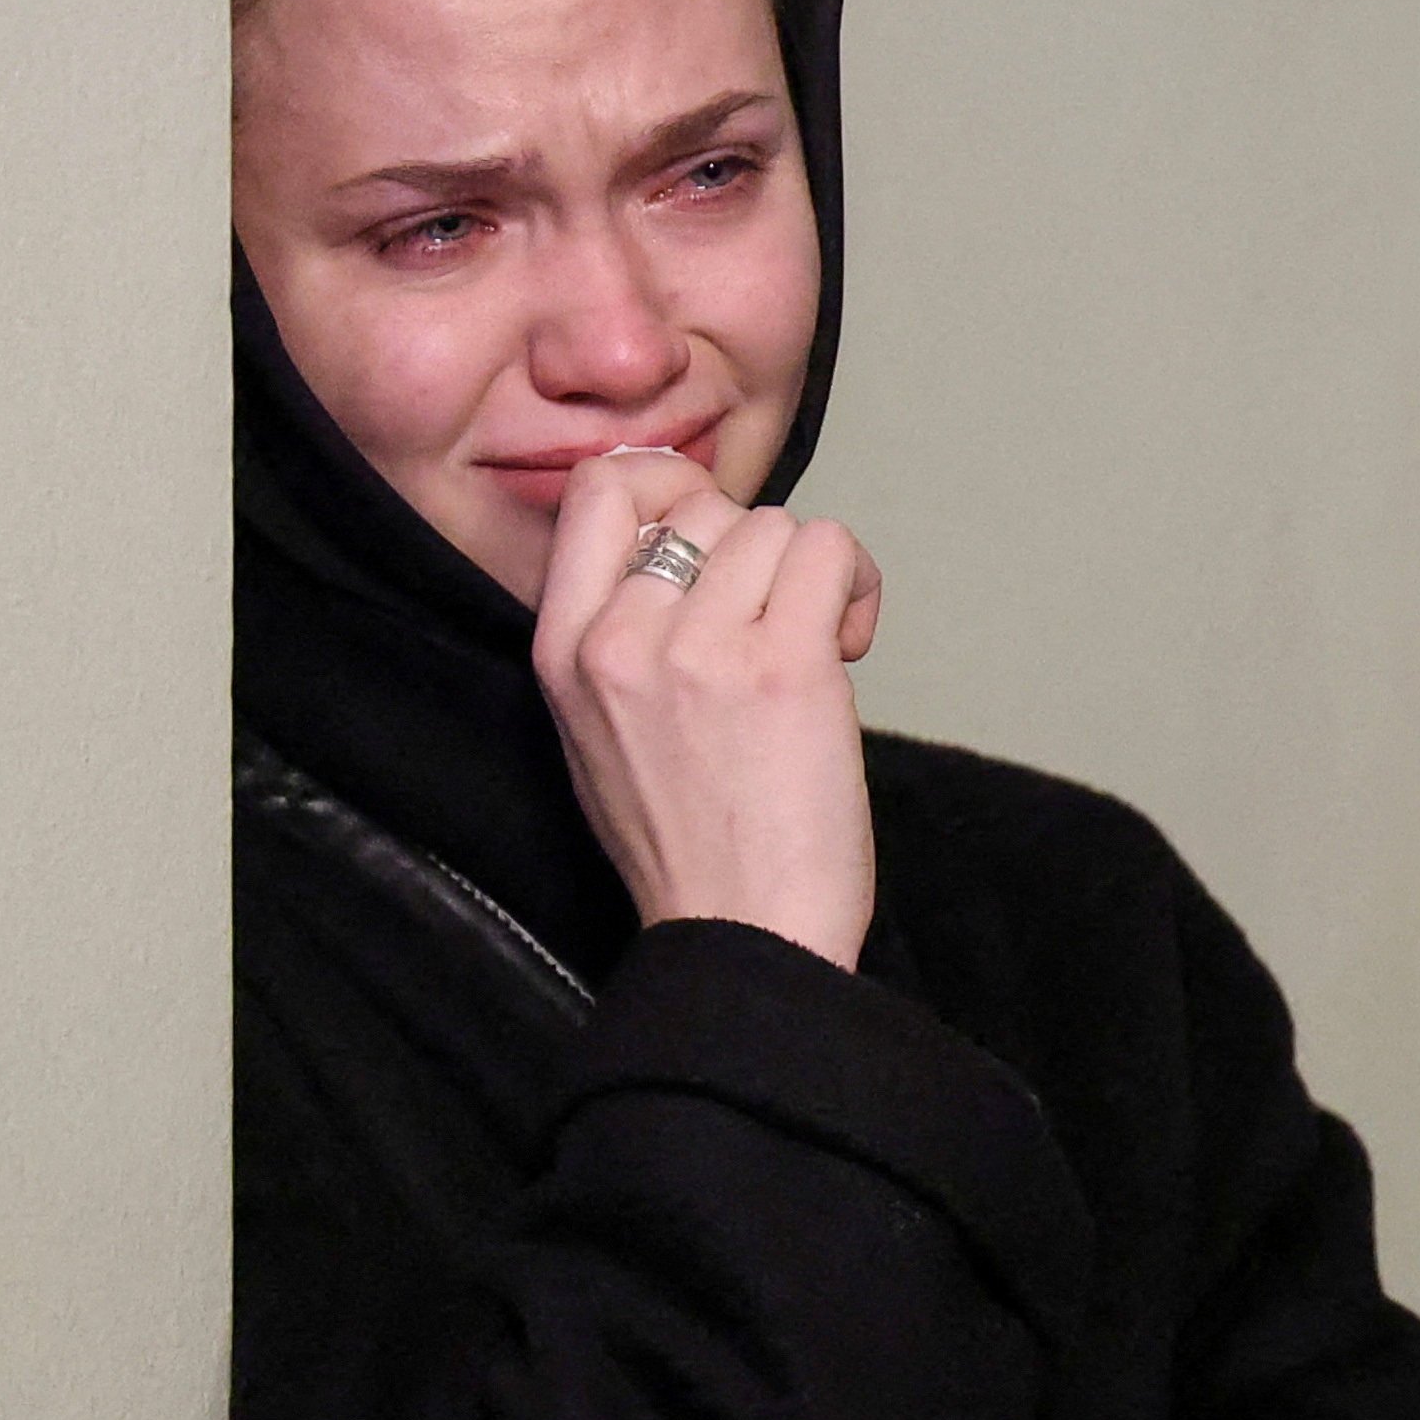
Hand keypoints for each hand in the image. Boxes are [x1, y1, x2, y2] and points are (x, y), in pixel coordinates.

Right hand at [531, 448, 882, 964]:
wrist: (741, 935)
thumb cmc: (690, 847)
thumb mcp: (598, 732)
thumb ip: (622, 636)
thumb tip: (688, 551)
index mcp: (564, 651)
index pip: (598, 490)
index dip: (668, 484)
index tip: (713, 535)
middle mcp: (622, 639)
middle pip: (705, 508)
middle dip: (757, 557)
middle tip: (776, 629)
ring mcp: (700, 648)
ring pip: (775, 526)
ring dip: (813, 578)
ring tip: (816, 649)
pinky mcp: (783, 665)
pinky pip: (830, 550)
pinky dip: (854, 586)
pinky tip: (849, 646)